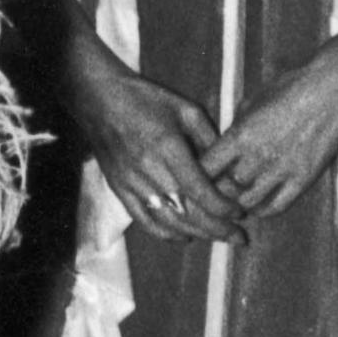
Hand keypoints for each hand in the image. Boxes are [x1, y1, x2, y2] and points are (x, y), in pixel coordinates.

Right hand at [60, 26, 242, 243]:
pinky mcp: (118, 188)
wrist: (97, 99)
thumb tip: (228, 168)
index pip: (199, 190)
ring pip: (167, 220)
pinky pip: (143, 219)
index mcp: (167, 147)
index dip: (222, 207)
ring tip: (218, 237)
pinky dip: (165, 233)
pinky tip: (185, 236)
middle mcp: (148, 169)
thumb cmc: (145, 99)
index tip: (240, 213)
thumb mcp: (186, 110)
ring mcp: (130, 182)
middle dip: (217, 229)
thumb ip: (209, 139)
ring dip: (197, 234)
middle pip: (186, 211)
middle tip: (239, 237)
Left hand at [199, 46, 337, 218]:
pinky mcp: (304, 179)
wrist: (332, 89)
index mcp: (239, 136)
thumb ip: (234, 128)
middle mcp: (257, 157)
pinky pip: (277, 206)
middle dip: (216, 189)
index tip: (197, 174)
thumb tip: (221, 146)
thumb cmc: (289, 88)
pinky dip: (263, 210)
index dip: (197, 174)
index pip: (204, 168)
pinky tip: (258, 205)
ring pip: (247, 201)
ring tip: (236, 196)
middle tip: (216, 189)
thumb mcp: (250, 102)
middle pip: (223, 188)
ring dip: (239, 200)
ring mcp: (282, 170)